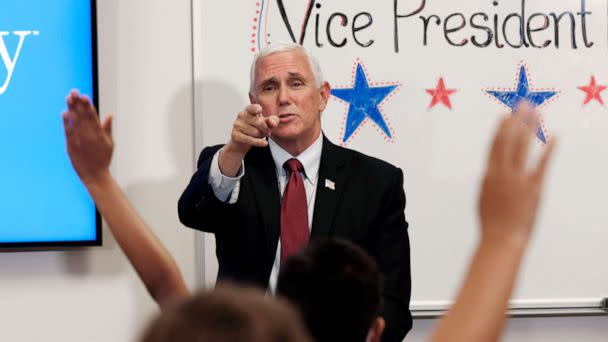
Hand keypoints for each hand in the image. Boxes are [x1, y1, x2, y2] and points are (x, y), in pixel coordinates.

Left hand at [63, 90, 113, 184]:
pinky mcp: (71, 145)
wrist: (94, 174)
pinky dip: (66, 121)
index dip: (88, 105)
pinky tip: (64, 112)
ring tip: (68, 97)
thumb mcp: (110, 143)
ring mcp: (79, 140)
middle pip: (82, 116)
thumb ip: (108, 128)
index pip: (92, 116)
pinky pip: (67, 131)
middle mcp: (88, 135)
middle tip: (74, 91)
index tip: (85, 96)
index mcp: (99, 134)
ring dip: (71, 108)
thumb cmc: (104, 159)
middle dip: (78, 103)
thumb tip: (110, 115)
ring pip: (74, 121)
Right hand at [225, 104, 279, 153]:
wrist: (242, 142)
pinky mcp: (235, 135)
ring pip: (255, 132)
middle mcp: (241, 115)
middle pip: (259, 122)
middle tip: (267, 132)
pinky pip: (250, 139)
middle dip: (266, 129)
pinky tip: (265, 143)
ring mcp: (237, 125)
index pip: (253, 108)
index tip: (259, 110)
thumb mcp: (266, 123)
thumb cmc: (255, 128)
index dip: (256, 109)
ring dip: (261, 136)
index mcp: (249, 110)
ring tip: (260, 136)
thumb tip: (273, 123)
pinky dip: (259, 142)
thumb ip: (272, 121)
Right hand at [478, 103, 555, 244]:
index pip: (494, 145)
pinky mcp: (533, 188)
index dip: (500, 129)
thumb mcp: (484, 197)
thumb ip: (489, 181)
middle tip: (522, 105)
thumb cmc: (492, 222)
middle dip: (515, 121)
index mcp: (488, 174)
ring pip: (522, 147)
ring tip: (536, 113)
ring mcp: (517, 179)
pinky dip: (548, 149)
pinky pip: (541, 164)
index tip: (505, 115)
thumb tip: (491, 170)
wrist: (501, 239)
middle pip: (508, 140)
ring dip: (530, 128)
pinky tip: (554, 137)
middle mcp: (502, 173)